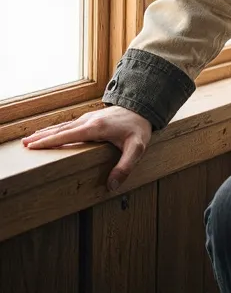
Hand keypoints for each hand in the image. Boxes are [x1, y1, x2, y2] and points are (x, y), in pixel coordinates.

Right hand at [22, 105, 153, 192]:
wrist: (144, 106)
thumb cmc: (139, 127)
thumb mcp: (136, 148)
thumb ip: (125, 166)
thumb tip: (111, 185)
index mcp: (95, 128)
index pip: (67, 135)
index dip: (49, 141)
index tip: (33, 146)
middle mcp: (88, 121)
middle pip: (60, 129)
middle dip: (42, 137)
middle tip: (24, 144)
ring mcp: (89, 117)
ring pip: (64, 125)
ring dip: (47, 132)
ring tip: (31, 138)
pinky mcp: (92, 118)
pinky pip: (70, 124)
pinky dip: (57, 129)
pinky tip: (53, 132)